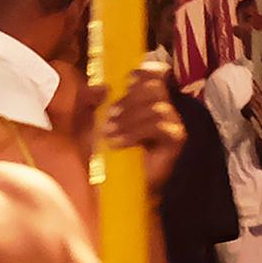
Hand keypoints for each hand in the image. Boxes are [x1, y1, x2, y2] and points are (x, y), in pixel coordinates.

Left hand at [97, 65, 184, 192]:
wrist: (112, 189)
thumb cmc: (103, 157)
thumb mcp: (86, 125)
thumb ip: (88, 101)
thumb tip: (102, 87)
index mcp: (144, 101)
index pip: (155, 75)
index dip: (144, 72)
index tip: (126, 80)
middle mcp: (162, 109)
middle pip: (155, 87)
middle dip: (129, 99)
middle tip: (109, 116)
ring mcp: (171, 124)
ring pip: (156, 106)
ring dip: (129, 118)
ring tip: (109, 134)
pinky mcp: (175, 141)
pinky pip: (160, 126)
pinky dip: (136, 132)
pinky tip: (118, 143)